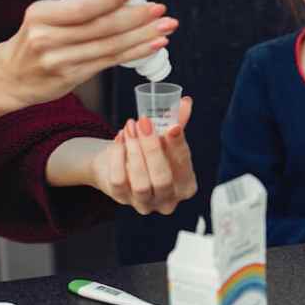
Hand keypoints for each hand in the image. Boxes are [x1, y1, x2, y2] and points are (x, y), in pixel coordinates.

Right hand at [0, 0, 177, 108]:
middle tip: (161, 10)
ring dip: (142, 37)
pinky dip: (134, 54)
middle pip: (101, 28)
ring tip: (165, 28)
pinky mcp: (70, 78)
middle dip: (136, 18)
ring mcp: (59, 61)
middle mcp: (47, 38)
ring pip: (109, 47)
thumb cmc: (38, 36)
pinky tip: (152, 46)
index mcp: (41, 13)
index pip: (82, 6)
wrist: (11, 75)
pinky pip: (108, 63)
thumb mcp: (50, 12)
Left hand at [89, 97, 196, 214]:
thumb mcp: (166, 138)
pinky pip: (119, 181)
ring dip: (134, 151)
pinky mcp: (121, 199)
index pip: (185, 167)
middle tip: (144, 122)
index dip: (178, 146)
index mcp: (186, 186)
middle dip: (152, 149)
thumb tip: (185, 102)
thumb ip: (177, 121)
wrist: (123, 162)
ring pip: (140, 184)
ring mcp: (144, 203)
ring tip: (130, 126)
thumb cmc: (152, 151)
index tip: (173, 126)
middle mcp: (167, 201)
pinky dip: (118, 157)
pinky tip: (120, 137)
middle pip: (162, 180)